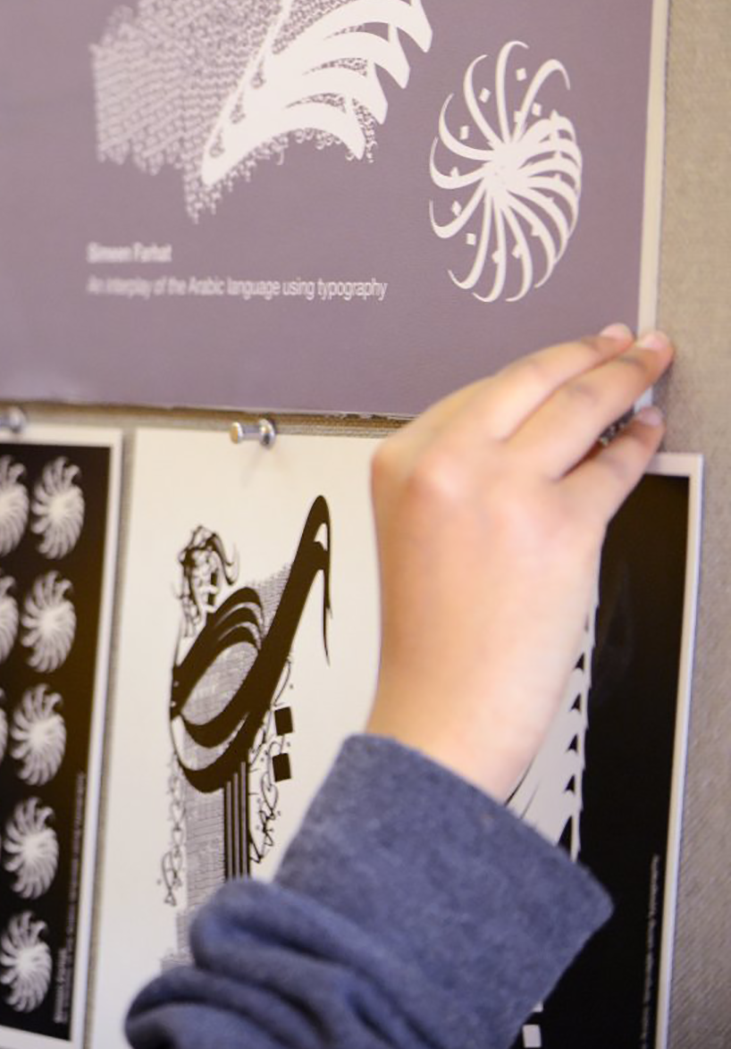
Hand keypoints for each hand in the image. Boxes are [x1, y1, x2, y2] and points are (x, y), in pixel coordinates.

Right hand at [365, 325, 671, 797]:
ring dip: (626, 379)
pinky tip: (646, 432)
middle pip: (531, 380)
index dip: (536, 366)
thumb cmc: (432, 639)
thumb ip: (458, 477)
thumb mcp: (419, 533)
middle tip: (625, 341)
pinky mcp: (559, 525)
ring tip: (649, 366)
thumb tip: (537, 435)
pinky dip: (638, 442)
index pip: (478, 391)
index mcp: (399, 463)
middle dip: (590, 352)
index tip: (566, 354)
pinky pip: (613, 465)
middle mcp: (447, 466)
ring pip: (580, 407)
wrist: (443, 707)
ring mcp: (504, 491)